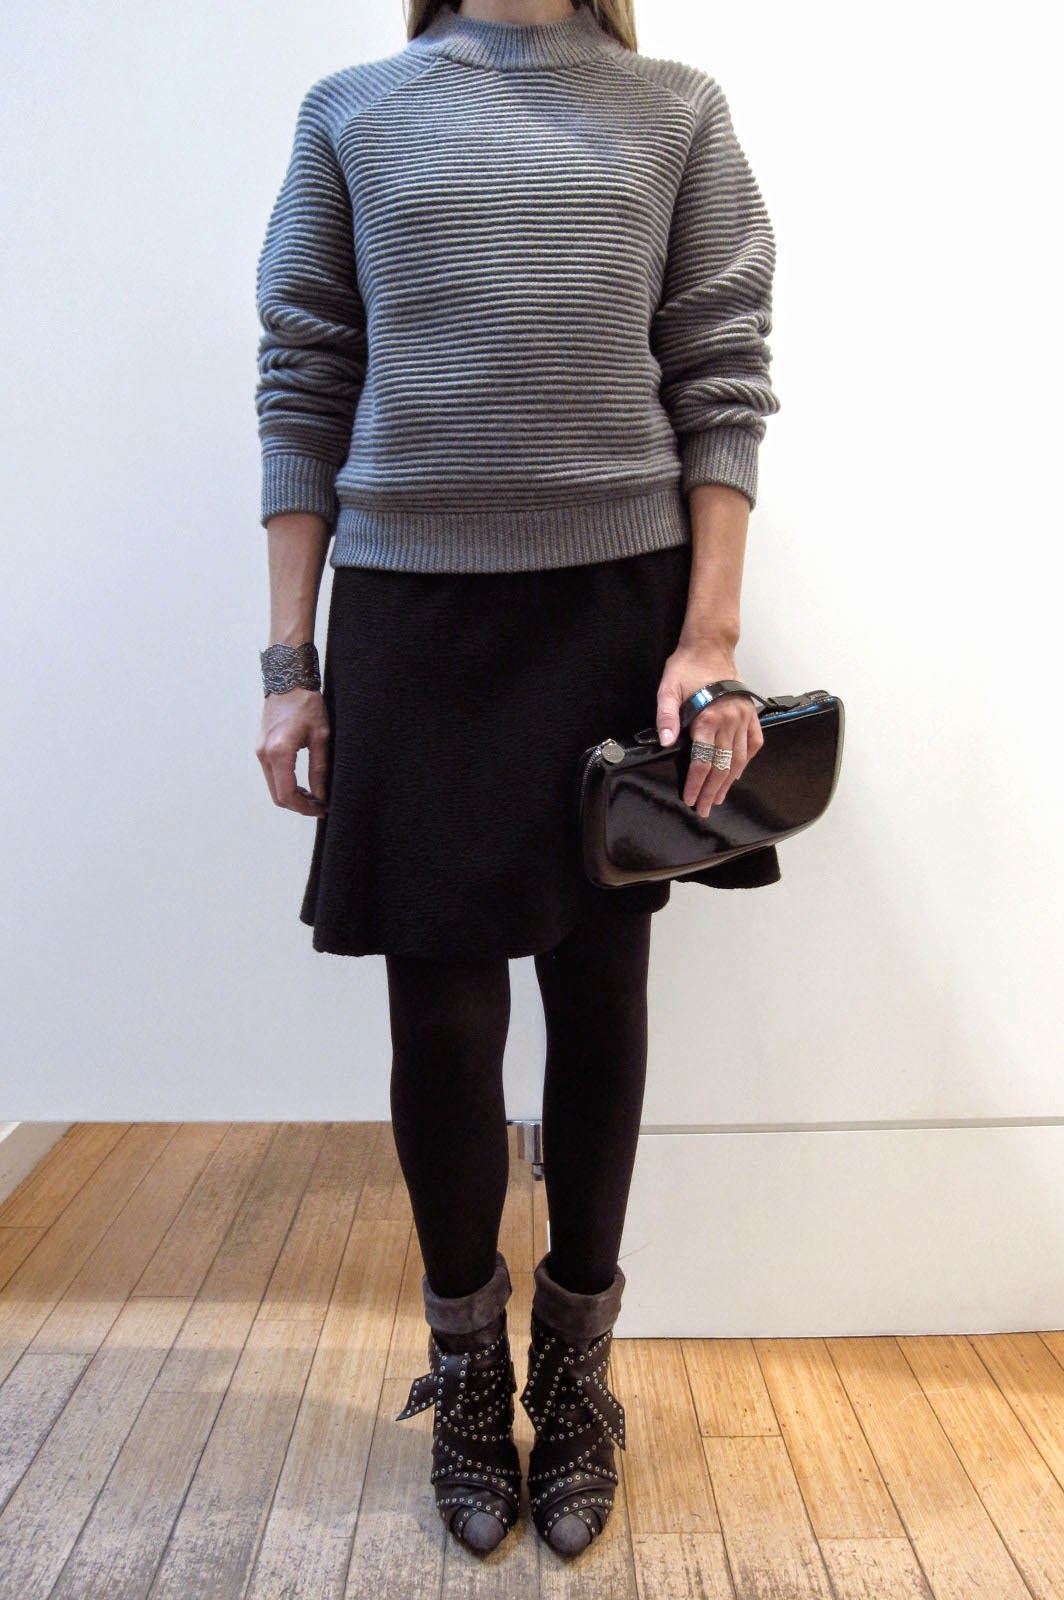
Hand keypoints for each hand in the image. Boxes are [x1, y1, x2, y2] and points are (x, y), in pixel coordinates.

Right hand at [256, 687, 330, 816]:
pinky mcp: (261, 748)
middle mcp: (264, 754)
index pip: (287, 794)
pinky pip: (271, 775)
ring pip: (273, 787)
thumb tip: (321, 795)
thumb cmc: (307, 704)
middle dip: (299, 806)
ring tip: (315, 796)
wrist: (288, 680)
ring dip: (292, 796)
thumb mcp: (321, 737)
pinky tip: (302, 783)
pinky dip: (285, 784)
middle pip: (277, 796)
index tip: (322, 809)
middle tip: (320, 805)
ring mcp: (260, 751)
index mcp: (279, 752)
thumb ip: (319, 769)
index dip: (305, 808)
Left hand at [655, 643, 764, 817]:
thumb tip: (666, 742)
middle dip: (711, 790)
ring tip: (719, 797)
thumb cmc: (687, 667)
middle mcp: (730, 720)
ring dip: (729, 781)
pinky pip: (754, 742)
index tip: (690, 798)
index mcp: (709, 717)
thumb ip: (666, 717)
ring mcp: (743, 718)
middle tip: (704, 808)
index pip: (703, 760)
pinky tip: (739, 772)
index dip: (696, 783)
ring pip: (739, 758)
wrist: (710, 646)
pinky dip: (748, 760)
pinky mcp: (750, 713)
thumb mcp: (668, 689)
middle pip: (722, 765)